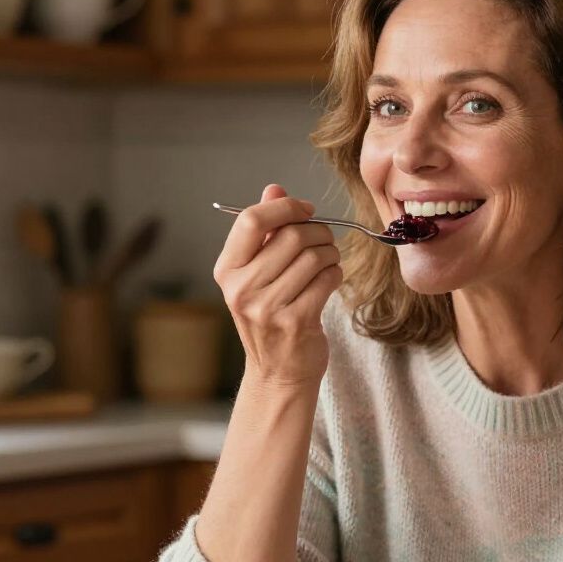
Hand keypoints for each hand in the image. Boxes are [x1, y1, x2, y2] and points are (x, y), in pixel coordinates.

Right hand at [213, 183, 342, 386]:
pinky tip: (330, 280)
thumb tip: (274, 188)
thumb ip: (265, 231)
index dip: (285, 207)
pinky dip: (335, 274)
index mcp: (227, 270)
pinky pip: (327, 280)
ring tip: (329, 262)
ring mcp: (267, 308)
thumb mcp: (257, 274)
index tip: (305, 210)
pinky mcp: (295, 322)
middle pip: (291, 236)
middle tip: (325, 240)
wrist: (278, 373)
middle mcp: (241, 288)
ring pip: (313, 257)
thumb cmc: (271, 317)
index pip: (252, 220)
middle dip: (318, 232)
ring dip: (331, 254)